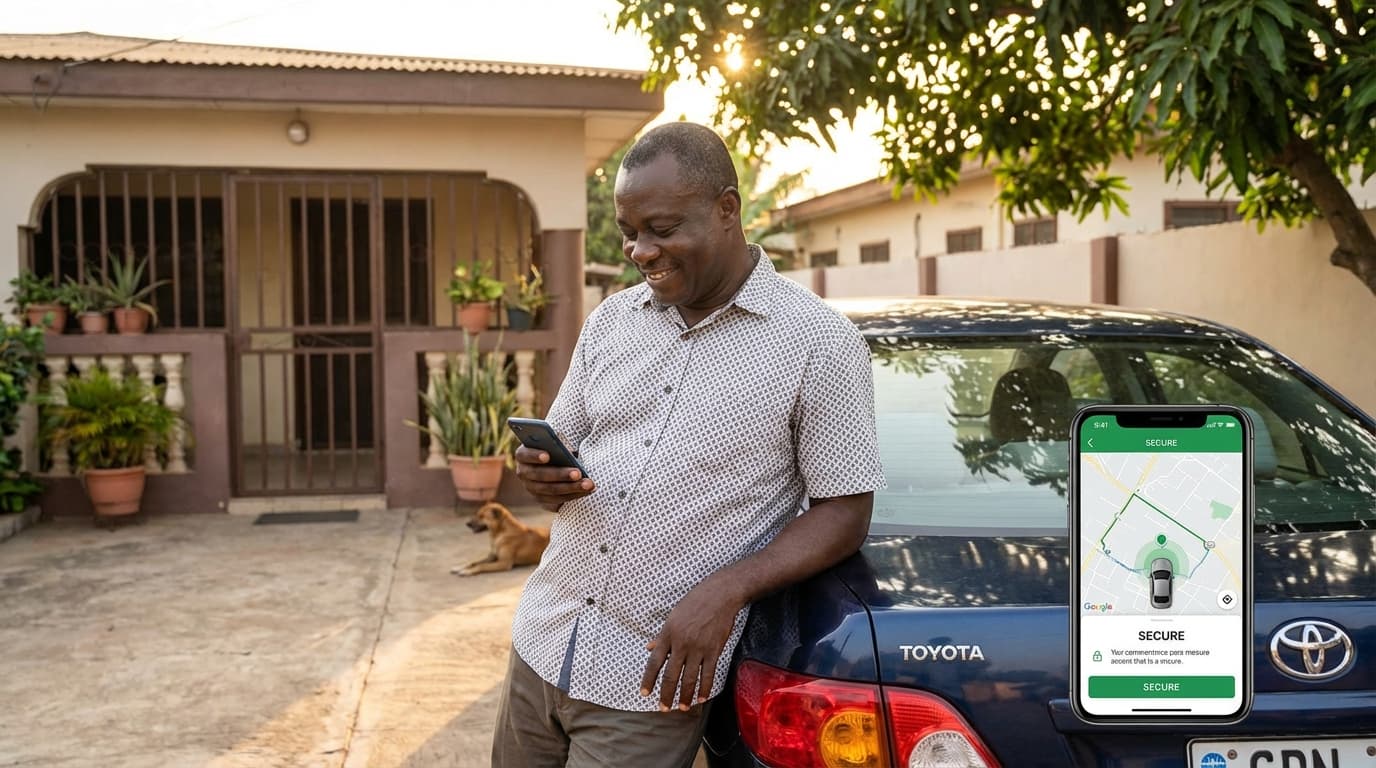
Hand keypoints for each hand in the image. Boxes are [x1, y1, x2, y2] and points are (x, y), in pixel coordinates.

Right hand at [513, 445, 593, 510]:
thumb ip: (558, 444)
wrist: (556, 463)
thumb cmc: (557, 448)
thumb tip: (569, 450)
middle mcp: (523, 473)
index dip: (535, 455)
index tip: (547, 456)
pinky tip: (587, 491)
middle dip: (561, 475)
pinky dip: (573, 496)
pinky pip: (557, 501)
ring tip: (588, 484)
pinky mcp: (542, 500)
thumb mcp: (556, 443)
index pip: (525, 455)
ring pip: (550, 491)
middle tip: (578, 473)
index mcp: (522, 455)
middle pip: (540, 475)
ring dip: (571, 488)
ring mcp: (532, 489)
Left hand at [640, 578, 743, 711]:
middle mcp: (681, 643)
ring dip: (685, 696)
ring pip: (689, 678)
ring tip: (682, 707)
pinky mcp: (714, 650)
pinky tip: (700, 698)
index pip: (654, 662)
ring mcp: (698, 648)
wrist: (720, 595)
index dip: (648, 680)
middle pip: (670, 675)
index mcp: (668, 634)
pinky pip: (707, 673)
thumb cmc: (695, 602)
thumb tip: (649, 648)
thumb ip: (661, 635)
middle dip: (666, 694)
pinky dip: (704, 688)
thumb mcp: (673, 616)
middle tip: (663, 708)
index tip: (644, 693)